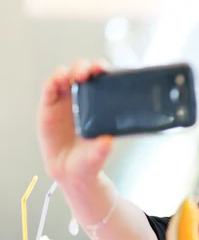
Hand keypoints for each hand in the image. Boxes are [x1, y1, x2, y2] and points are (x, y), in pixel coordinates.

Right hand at [38, 59, 113, 185]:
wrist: (70, 171)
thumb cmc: (90, 158)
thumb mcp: (98, 154)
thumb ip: (103, 148)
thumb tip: (108, 141)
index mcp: (101, 104)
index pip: (103, 80)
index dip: (103, 70)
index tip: (104, 70)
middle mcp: (84, 98)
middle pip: (84, 72)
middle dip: (85, 67)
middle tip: (85, 75)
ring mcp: (65, 101)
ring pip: (65, 76)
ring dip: (66, 72)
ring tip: (67, 77)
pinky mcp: (49, 106)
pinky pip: (49, 89)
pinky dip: (51, 83)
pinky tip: (55, 83)